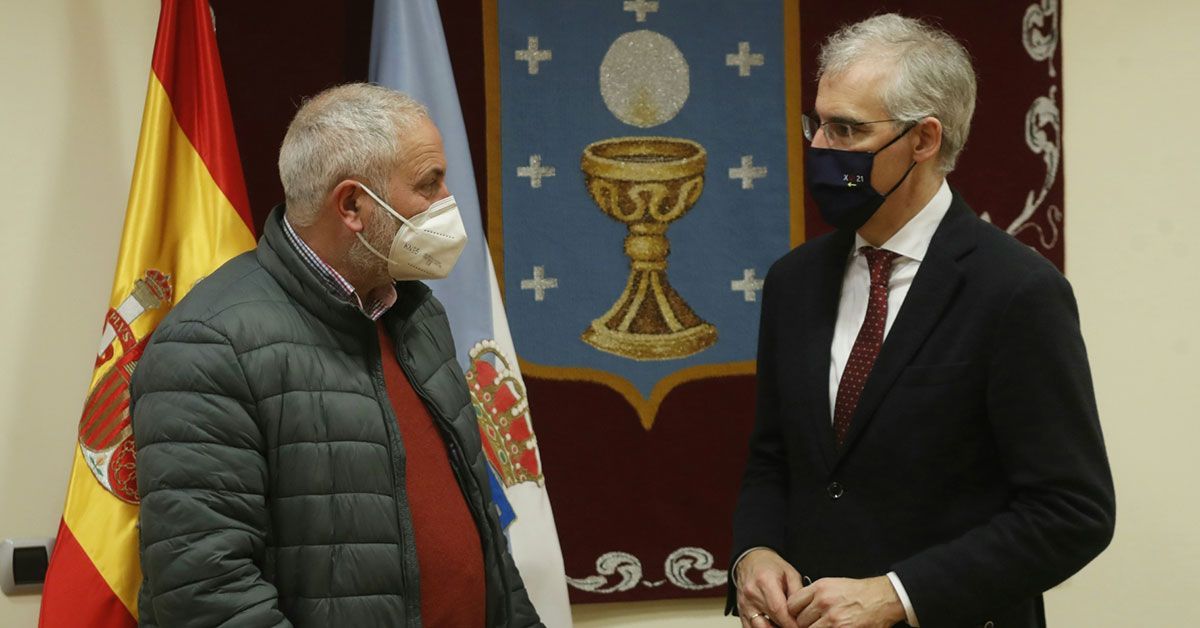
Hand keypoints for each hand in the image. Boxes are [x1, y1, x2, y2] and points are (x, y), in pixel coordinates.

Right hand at [735, 549, 804, 627]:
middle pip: (767, 624)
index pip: (779, 611)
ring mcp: (744, 605)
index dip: (791, 624)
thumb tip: (804, 612)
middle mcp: (751, 595)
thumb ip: (798, 593)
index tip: (802, 627)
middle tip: (794, 626)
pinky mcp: (741, 612)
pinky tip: (772, 626)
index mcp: (765, 582)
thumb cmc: (771, 566)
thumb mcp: (791, 574)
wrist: (751, 561)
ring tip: (782, 625)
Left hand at [789, 576, 904, 627]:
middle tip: (814, 623)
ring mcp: (833, 618)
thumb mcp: (833, 585)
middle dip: (805, 624)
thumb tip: (799, 606)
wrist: (883, 598)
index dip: (794, 613)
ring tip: (825, 625)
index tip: (798, 616)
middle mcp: (824, 602)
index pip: (792, 604)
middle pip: (800, 621)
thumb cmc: (860, 592)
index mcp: (820, 588)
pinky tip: (832, 627)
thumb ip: (814, 595)